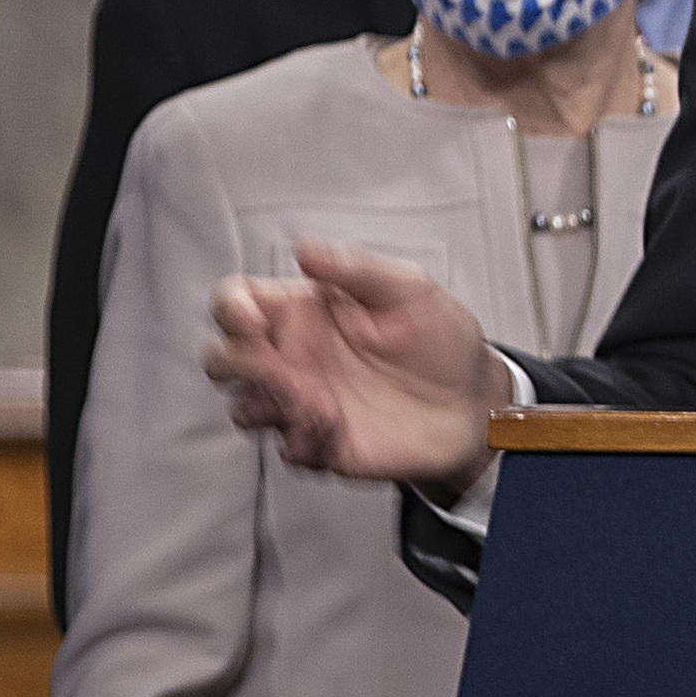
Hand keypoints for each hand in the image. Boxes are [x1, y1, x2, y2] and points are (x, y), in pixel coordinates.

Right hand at [206, 244, 511, 486]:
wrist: (474, 401)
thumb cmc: (441, 339)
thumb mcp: (408, 289)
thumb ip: (355, 268)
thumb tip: (304, 248)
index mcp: (305, 311)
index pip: (237, 302)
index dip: (231, 310)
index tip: (254, 321)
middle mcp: (295, 356)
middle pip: (221, 357)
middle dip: (231, 362)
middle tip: (275, 366)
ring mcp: (303, 402)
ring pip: (243, 407)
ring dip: (268, 405)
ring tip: (318, 401)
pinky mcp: (320, 443)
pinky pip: (286, 447)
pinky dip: (302, 439)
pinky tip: (337, 425)